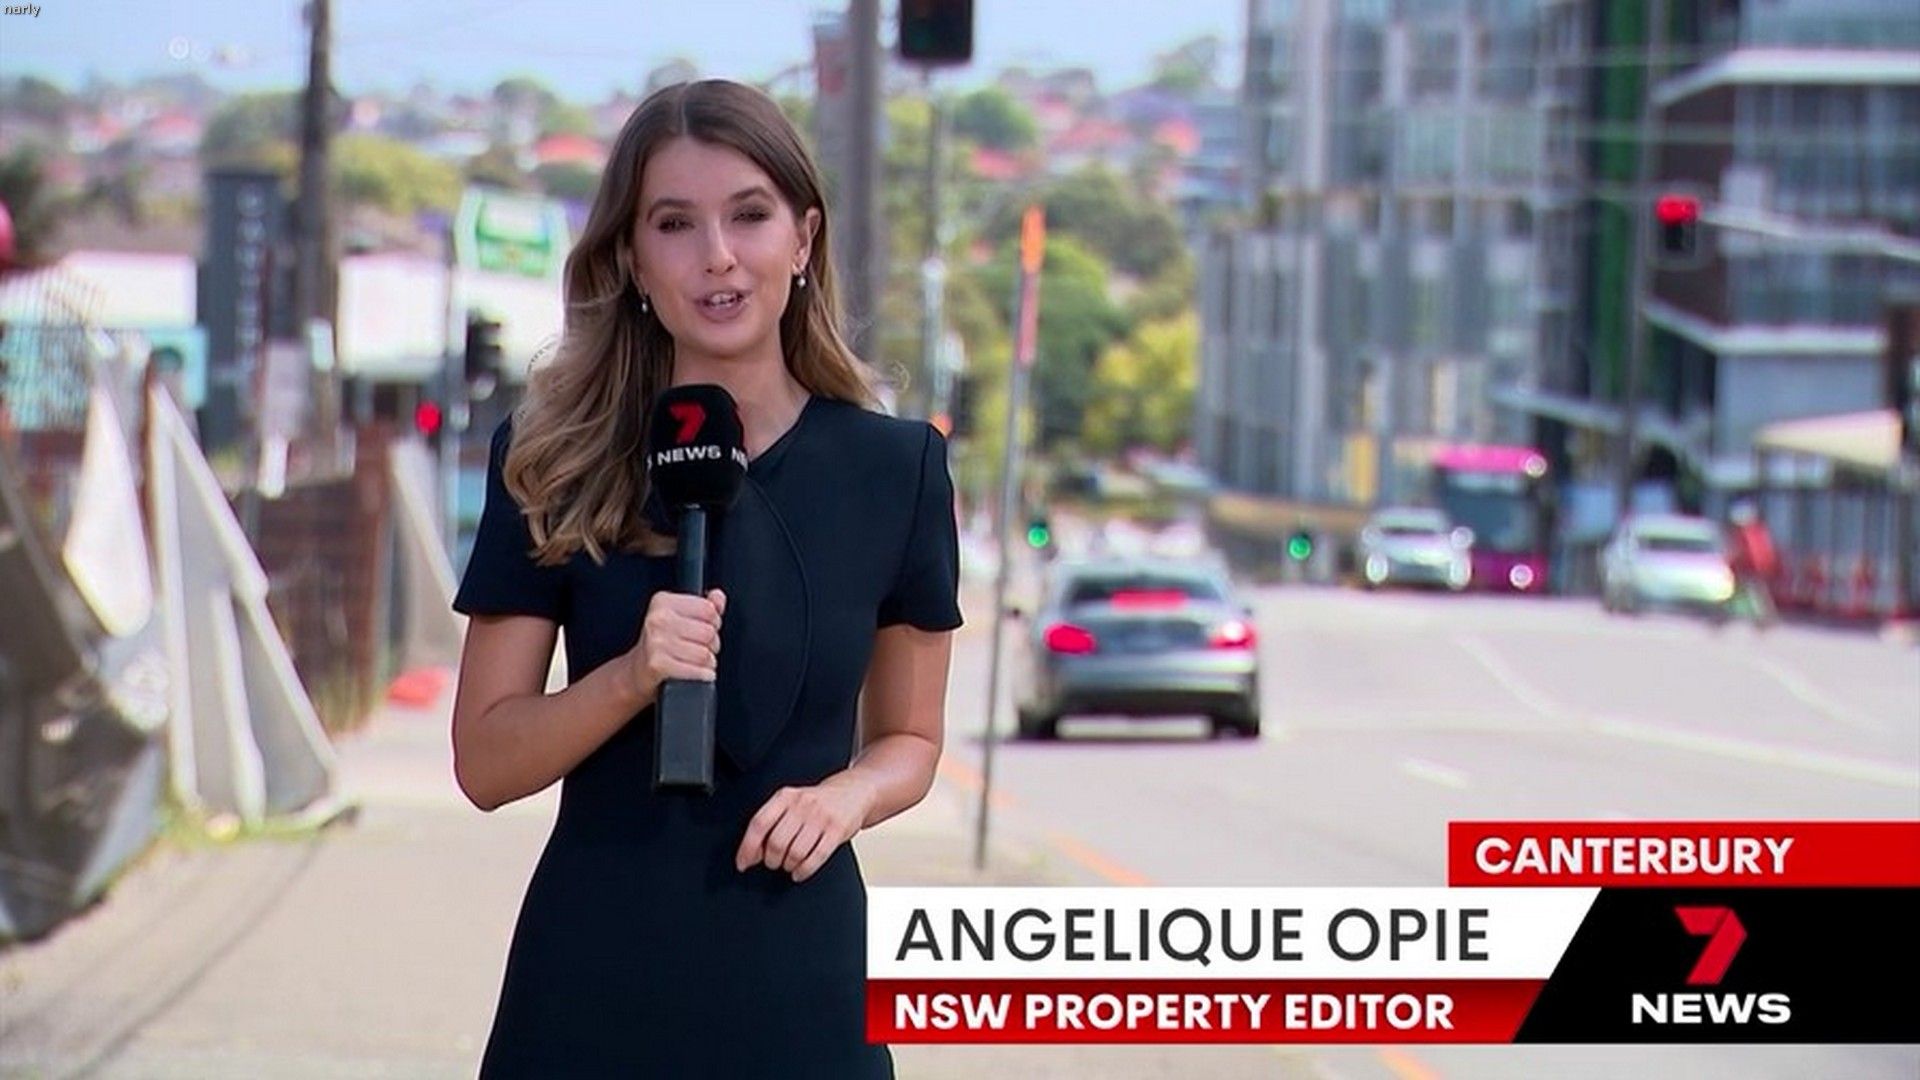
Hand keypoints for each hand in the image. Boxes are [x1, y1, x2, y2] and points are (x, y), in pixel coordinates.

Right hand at [623, 588, 725, 705]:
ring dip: (708, 661)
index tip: (705, 628)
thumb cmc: (661, 642)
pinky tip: (700, 673)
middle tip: (701, 647)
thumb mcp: (680, 616)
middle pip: (708, 632)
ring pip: (705, 653)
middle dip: (712, 644)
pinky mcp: (658, 664)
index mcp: (663, 602)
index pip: (708, 609)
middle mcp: (658, 620)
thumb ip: (704, 605)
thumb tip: (718, 597)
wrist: (637, 670)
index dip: (714, 622)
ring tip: (697, 660)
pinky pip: (697, 671)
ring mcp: (657, 642)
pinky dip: (704, 674)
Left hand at [735, 774, 874, 881]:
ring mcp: (820, 817)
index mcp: (785, 796)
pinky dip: (803, 871)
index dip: (747, 848)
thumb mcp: (791, 803)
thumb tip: (751, 854)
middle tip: (774, 862)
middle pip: (776, 843)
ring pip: (794, 853)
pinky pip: (815, 858)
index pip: (759, 823)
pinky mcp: (837, 830)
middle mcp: (802, 804)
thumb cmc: (817, 802)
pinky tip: (799, 872)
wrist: (854, 792)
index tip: (742, 863)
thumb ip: (771, 823)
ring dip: (788, 866)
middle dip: (771, 860)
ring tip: (789, 865)